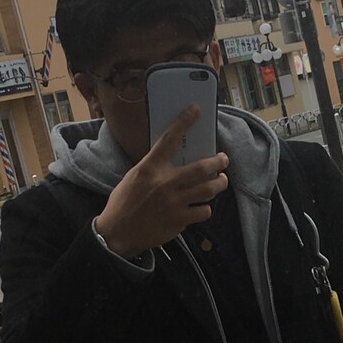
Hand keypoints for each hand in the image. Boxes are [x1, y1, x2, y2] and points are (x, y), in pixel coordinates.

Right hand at [94, 107, 228, 259]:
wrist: (119, 232)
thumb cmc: (125, 202)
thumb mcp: (135, 176)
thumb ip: (155, 167)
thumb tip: (174, 158)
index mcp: (151, 167)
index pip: (170, 139)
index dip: (184, 122)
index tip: (195, 110)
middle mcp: (166, 183)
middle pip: (202, 168)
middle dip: (218, 162)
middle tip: (223, 159)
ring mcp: (175, 203)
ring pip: (208, 190)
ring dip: (219, 184)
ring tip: (220, 181)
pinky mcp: (179, 221)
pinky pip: (203, 211)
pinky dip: (205, 207)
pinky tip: (202, 206)